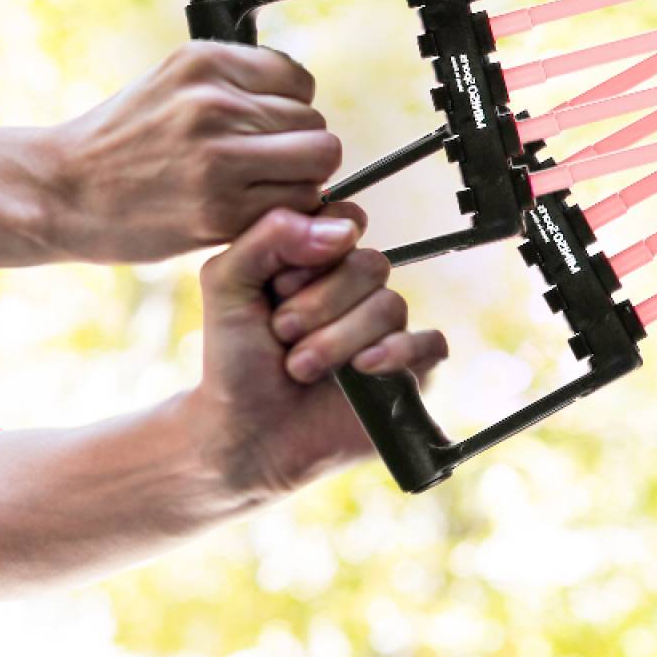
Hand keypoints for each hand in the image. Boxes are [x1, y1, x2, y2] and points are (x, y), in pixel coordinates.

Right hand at [43, 41, 340, 264]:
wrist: (61, 191)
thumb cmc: (119, 144)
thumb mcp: (167, 85)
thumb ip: (231, 83)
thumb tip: (301, 101)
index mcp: (203, 62)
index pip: (299, 82)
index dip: (289, 112)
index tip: (264, 134)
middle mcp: (215, 101)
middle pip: (313, 123)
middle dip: (296, 150)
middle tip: (258, 171)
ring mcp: (219, 155)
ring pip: (317, 162)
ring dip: (297, 183)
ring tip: (255, 192)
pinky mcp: (219, 208)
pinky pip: (296, 205)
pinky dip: (282, 215)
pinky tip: (244, 215)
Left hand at [185, 203, 448, 501]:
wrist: (247, 434)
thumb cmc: (234, 360)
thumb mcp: (227, 285)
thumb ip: (267, 237)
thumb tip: (343, 228)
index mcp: (315, 260)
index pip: (344, 222)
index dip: (314, 250)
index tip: (278, 283)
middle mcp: (354, 290)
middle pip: (370, 264)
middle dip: (319, 303)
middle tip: (282, 333)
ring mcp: (383, 329)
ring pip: (391, 305)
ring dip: (337, 339)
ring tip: (300, 367)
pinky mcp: (408, 370)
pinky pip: (430, 342)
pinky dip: (396, 353)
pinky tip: (361, 369)